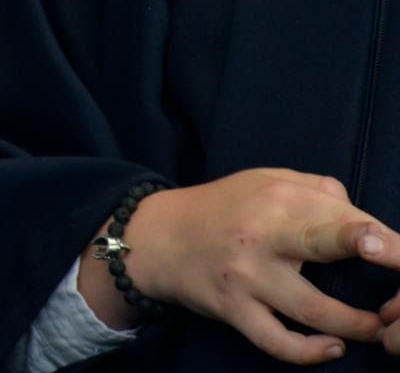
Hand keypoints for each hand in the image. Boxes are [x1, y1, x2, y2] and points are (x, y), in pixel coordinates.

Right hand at [89, 169, 399, 364]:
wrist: (157, 238)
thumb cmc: (222, 207)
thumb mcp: (264, 181)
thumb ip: (316, 192)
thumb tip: (363, 220)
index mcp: (276, 199)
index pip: (338, 214)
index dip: (378, 236)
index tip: (395, 248)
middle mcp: (261, 234)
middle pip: (322, 242)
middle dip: (366, 251)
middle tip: (395, 294)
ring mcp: (246, 276)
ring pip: (312, 309)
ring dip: (356, 324)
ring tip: (378, 329)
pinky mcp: (232, 309)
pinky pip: (276, 341)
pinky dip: (309, 351)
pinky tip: (332, 348)